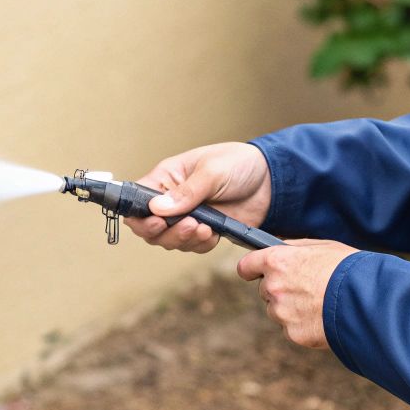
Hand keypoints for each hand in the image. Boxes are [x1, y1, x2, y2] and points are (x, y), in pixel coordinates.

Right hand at [123, 142, 271, 252]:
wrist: (271, 180)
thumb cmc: (239, 163)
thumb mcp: (212, 171)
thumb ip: (186, 192)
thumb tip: (158, 207)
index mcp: (166, 178)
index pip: (137, 200)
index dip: (140, 216)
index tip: (156, 221)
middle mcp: (172, 200)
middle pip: (149, 228)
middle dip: (165, 232)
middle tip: (187, 225)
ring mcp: (187, 217)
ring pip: (169, 240)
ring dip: (184, 239)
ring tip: (204, 228)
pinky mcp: (204, 230)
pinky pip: (192, 246)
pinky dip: (200, 244)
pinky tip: (213, 233)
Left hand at [236, 239, 356, 348]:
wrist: (367, 301)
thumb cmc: (348, 269)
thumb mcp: (322, 246)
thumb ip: (294, 248)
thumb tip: (279, 247)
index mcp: (277, 262)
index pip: (246, 266)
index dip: (251, 269)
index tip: (253, 271)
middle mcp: (274, 287)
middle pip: (266, 290)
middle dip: (280, 289)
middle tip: (307, 287)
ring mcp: (282, 313)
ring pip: (278, 311)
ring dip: (291, 308)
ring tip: (319, 303)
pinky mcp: (293, 333)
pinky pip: (292, 329)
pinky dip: (303, 325)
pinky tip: (322, 317)